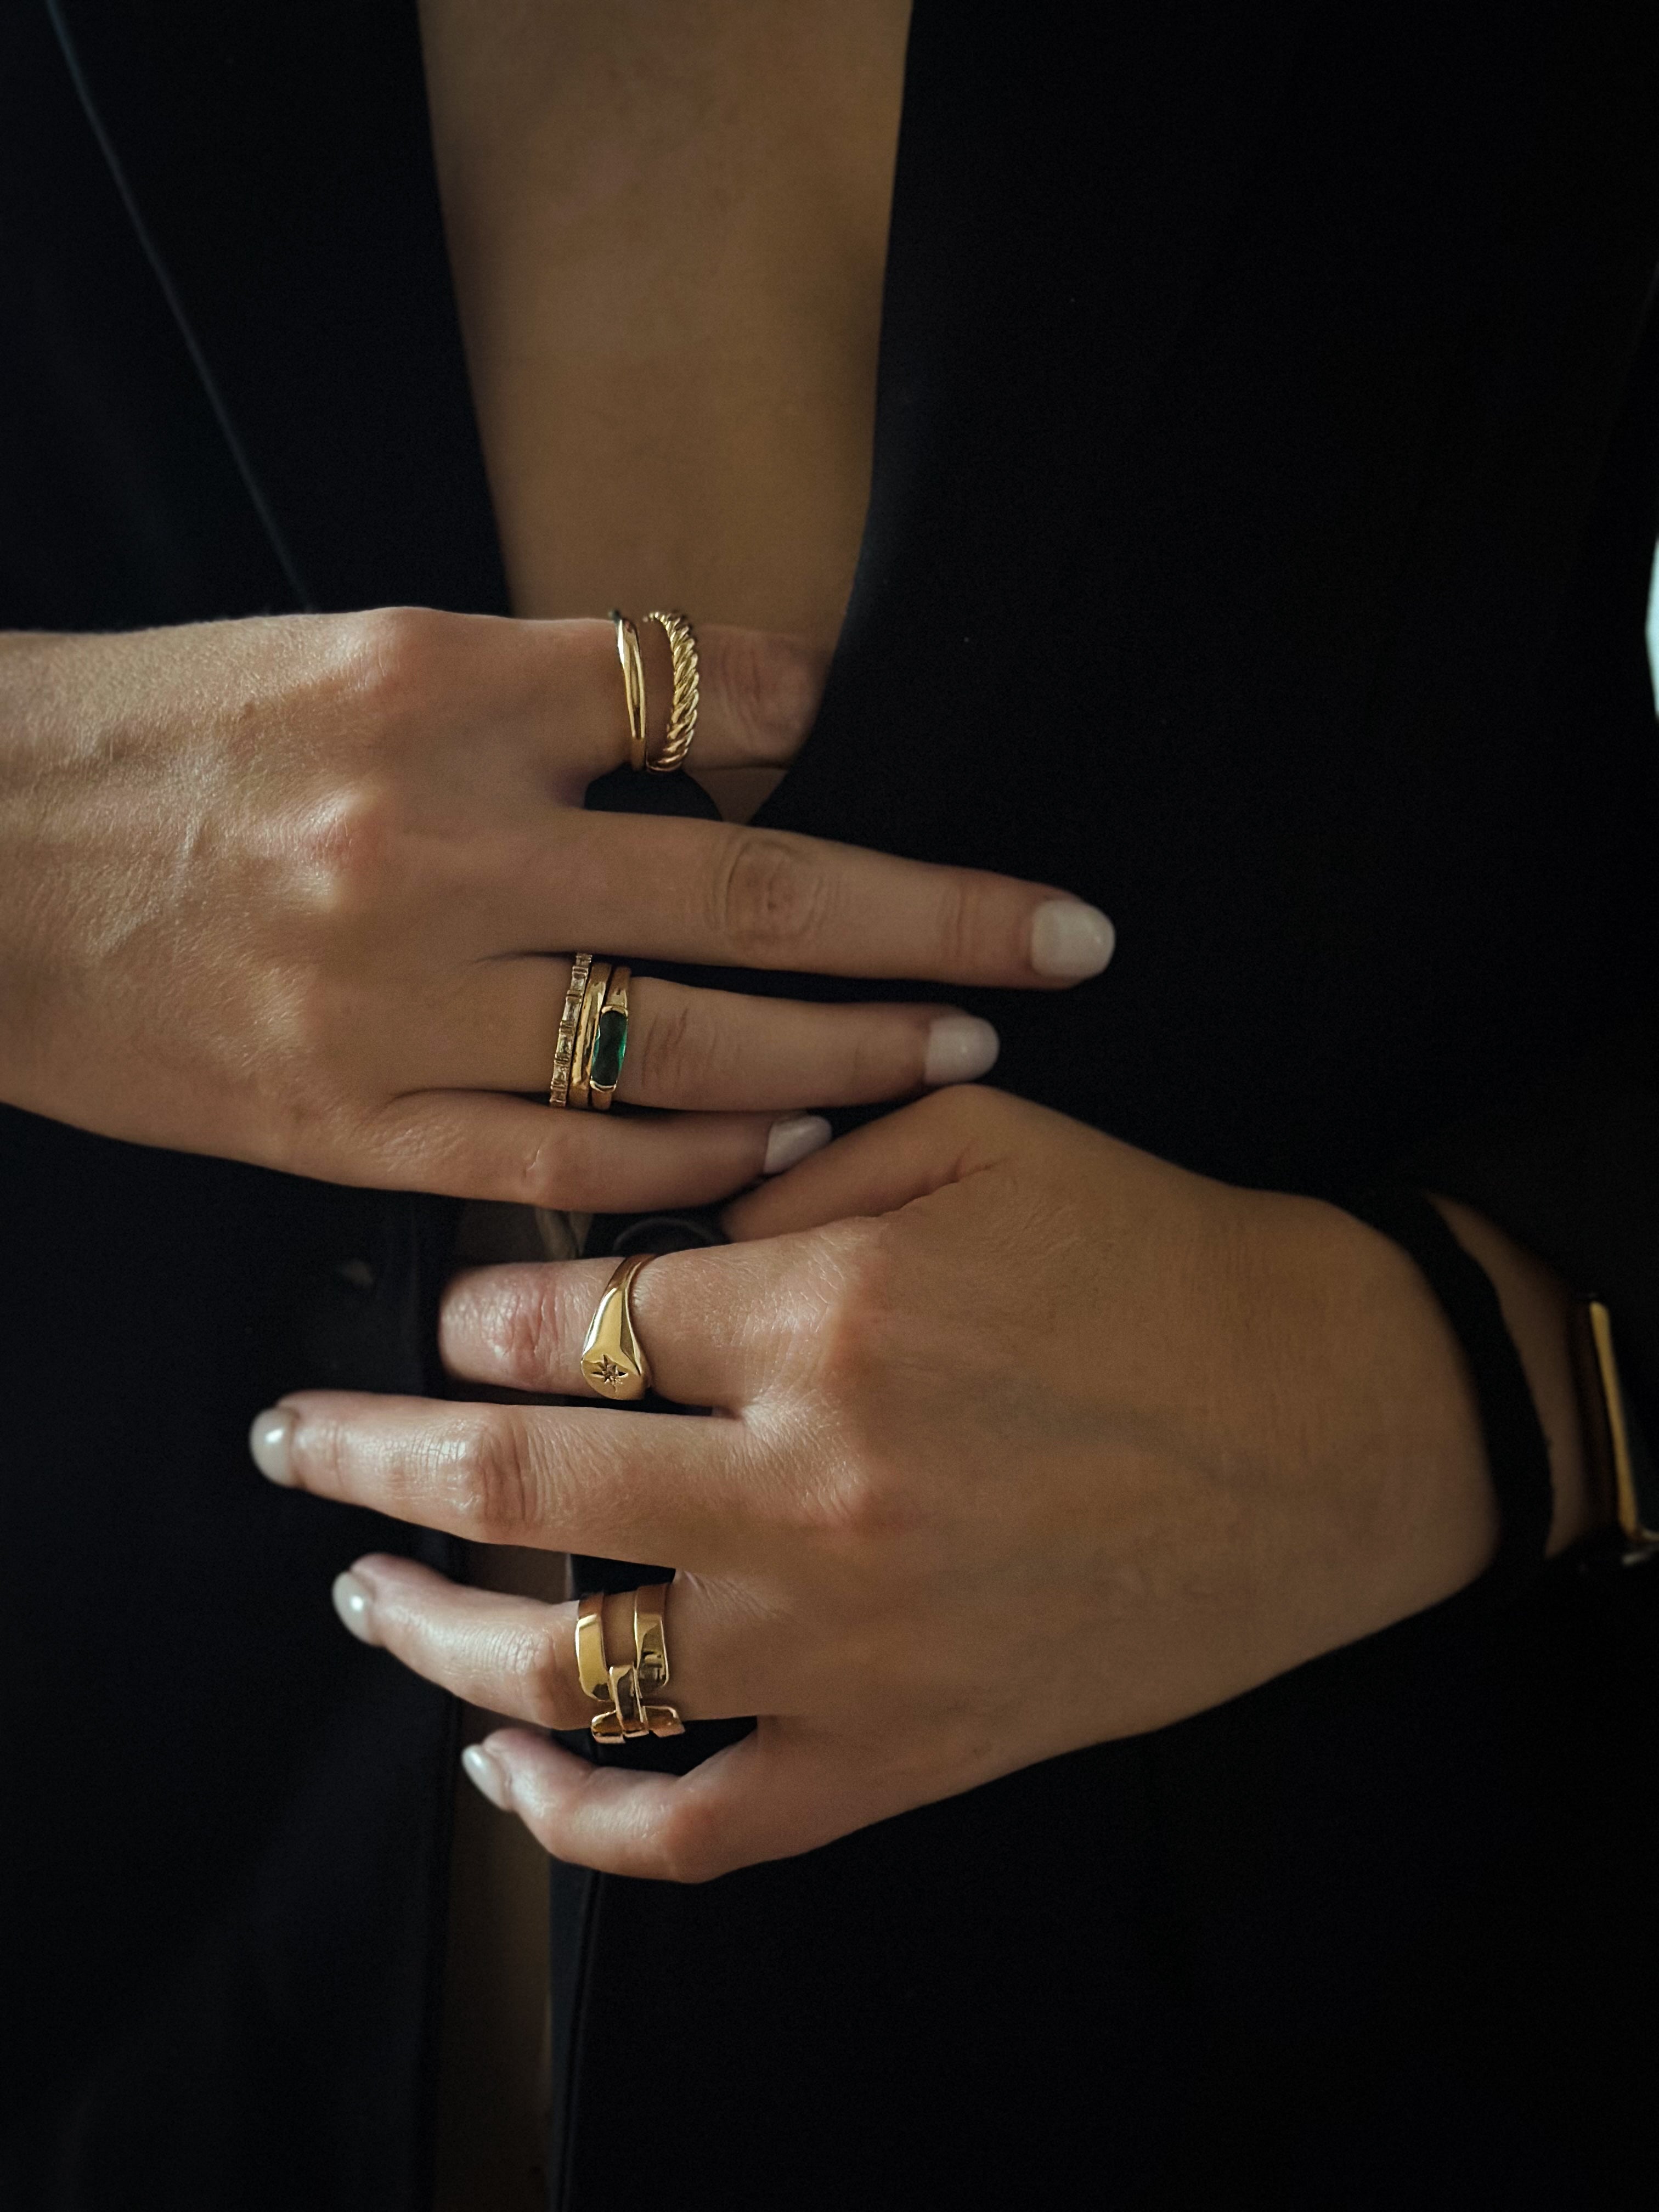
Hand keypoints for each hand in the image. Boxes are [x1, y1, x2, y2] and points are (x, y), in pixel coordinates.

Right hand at [0, 614, 1111, 1203]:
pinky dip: (685, 1173)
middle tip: (1064, 950)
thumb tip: (738, 721)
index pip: (699, 691)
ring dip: (839, 1064)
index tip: (918, 758)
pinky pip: (556, 1165)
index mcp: (438, 692)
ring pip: (676, 1053)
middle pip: (748, 889)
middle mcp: (435, 845)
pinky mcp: (342, 1124)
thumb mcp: (357, 653)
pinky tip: (786, 1172)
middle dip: (931, 925)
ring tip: (957, 1068)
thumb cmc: (173, 740)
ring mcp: (393, 1002)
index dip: (836, 726)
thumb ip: (543, 690)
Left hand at [252, 1085, 1524, 1879]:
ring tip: (361, 1594)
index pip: (559, 1315)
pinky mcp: (903, 1753)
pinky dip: (574, 1813)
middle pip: (512, 1476)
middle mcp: (810, 1487)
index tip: (452, 1309)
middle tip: (289, 1443)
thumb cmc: (1159, 1264)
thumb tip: (661, 1213)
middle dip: (363, 1453)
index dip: (473, 1306)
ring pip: (567, 1664)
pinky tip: (500, 1762)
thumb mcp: (988, 1140)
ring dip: (429, 1630)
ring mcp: (847, 1643)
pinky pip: (698, 1824)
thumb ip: (805, 1157)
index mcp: (826, 1315)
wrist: (1330, 1428)